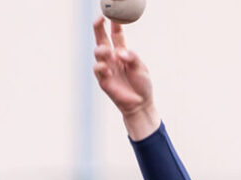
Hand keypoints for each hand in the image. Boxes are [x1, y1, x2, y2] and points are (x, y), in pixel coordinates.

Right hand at [92, 16, 159, 139]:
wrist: (140, 104)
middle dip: (99, 28)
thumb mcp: (141, 68)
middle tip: (100, 19)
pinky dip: (102, 67)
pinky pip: (98, 69)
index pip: (116, 35)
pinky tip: (109, 69)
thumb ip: (132, 58)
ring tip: (109, 53)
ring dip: (102, 50)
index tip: (114, 14)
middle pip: (102, 39)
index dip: (115, 24)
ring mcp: (107, 68)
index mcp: (123, 52)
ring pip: (98, 52)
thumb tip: (120, 52)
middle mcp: (112, 58)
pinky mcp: (103, 80)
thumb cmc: (142, 85)